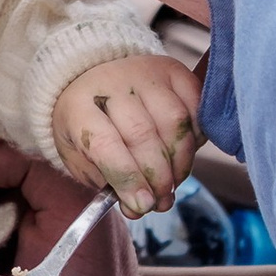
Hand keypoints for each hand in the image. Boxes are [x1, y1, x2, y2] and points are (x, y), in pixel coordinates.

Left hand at [49, 52, 204, 216]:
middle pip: (143, 135)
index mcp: (79, 107)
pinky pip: (195, 105)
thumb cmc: (88, 127)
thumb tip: (139, 207)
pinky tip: (184, 151)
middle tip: (161, 201)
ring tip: (173, 181)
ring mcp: (144, 72)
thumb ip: (108, 185)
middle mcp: (111, 83)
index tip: (142, 205)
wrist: (92, 80)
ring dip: (180, 162)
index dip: (127, 178)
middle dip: (157, 178)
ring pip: (174, 121)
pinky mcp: (172, 69)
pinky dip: (196, 136)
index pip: (104, 143)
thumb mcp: (81, 158)